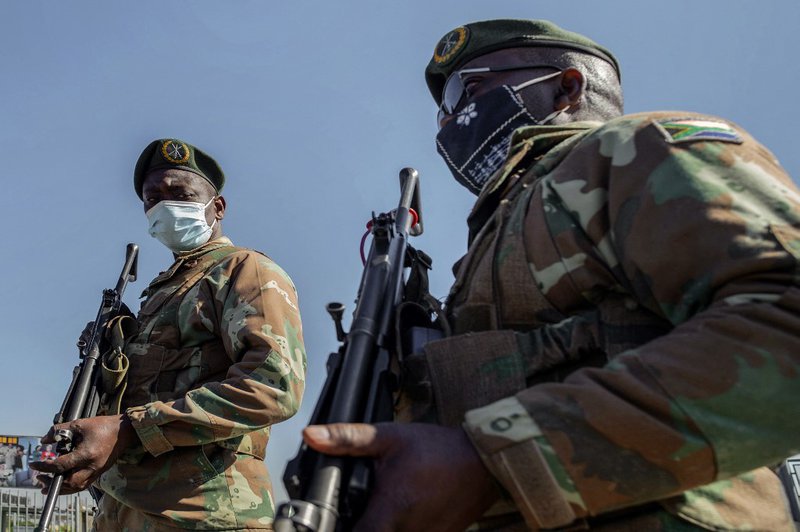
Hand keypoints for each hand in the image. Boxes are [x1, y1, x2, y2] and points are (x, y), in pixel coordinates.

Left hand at [29, 414, 137, 493]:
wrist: (125, 431)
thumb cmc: (103, 426)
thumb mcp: (80, 424)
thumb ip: (60, 431)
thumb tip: (45, 440)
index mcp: (86, 454)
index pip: (61, 465)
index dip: (44, 466)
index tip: (34, 464)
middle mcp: (92, 466)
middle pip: (69, 483)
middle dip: (52, 483)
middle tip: (39, 478)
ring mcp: (97, 471)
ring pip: (76, 487)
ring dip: (60, 488)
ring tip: (47, 486)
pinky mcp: (100, 472)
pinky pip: (83, 485)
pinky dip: (70, 486)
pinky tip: (63, 483)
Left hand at [303, 422, 499, 531]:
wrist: (484, 460)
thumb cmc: (437, 449)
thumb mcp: (389, 438)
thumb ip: (348, 439)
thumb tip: (311, 436)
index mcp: (392, 510)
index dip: (338, 530)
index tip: (332, 520)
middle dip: (358, 525)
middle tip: (357, 507)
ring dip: (380, 526)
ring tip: (377, 507)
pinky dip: (401, 527)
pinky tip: (399, 511)